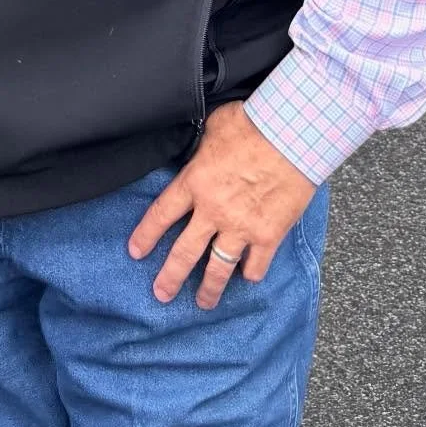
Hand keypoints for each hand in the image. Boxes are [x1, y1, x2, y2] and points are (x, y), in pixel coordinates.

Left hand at [128, 101, 316, 309]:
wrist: (290, 135)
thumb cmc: (252, 123)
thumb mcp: (213, 126)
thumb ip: (200, 145)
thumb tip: (196, 144)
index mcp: (194, 182)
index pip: (161, 214)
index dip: (146, 235)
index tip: (135, 252)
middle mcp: (213, 211)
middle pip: (184, 252)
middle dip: (170, 277)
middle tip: (160, 294)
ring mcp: (241, 227)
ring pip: (218, 268)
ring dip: (209, 288)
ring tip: (202, 302)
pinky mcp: (268, 236)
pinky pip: (255, 266)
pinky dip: (250, 273)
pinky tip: (246, 276)